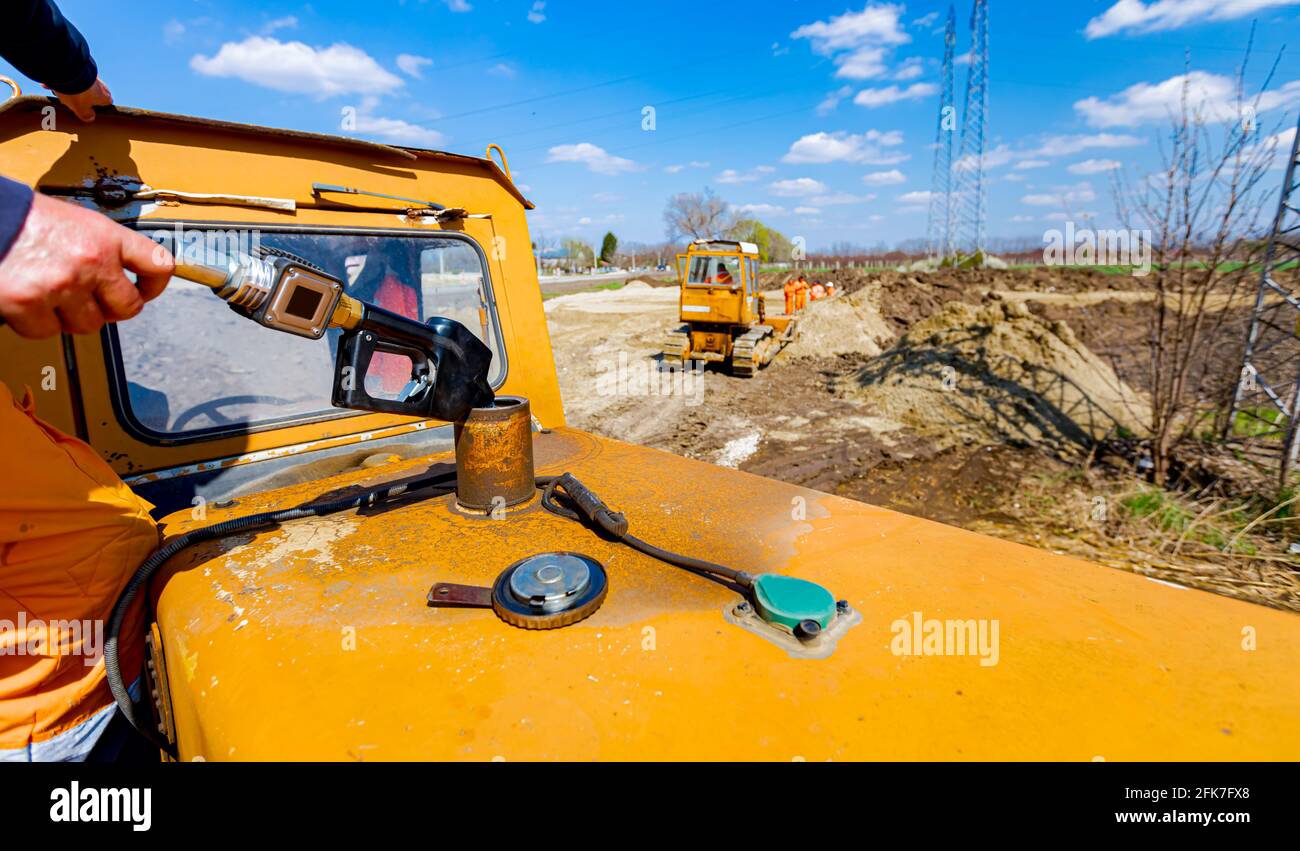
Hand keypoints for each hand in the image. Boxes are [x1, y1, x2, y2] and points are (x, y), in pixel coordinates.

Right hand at [0, 193, 174, 337]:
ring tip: (52, 294)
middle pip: (127, 307)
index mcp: (106, 237)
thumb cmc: (24, 217)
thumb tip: (118, 275)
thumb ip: (100, 248)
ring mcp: (62, 285)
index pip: (157, 265)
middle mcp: (90, 261)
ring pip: (88, 325)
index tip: (145, 290)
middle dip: (111, 309)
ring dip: (71, 316)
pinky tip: (28, 300)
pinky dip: (36, 322)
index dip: (155, 285)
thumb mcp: (74, 221)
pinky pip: (47, 331)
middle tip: (93, 302)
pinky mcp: (29, 303)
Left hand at [51, 77, 112, 121]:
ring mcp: (92, 75)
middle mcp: (101, 86)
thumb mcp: (81, 110)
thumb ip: (87, 115)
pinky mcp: (81, 67)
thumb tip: (90, 117)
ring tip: (57, 91)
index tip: (89, 109)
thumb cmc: (78, 93)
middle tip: (71, 101)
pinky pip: (71, 76)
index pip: (106, 103)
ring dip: (70, 88)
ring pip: (81, 84)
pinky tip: (51, 82)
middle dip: (82, 97)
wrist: (69, 72)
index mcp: (104, 97)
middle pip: (93, 93)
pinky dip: (63, 80)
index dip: (98, 106)